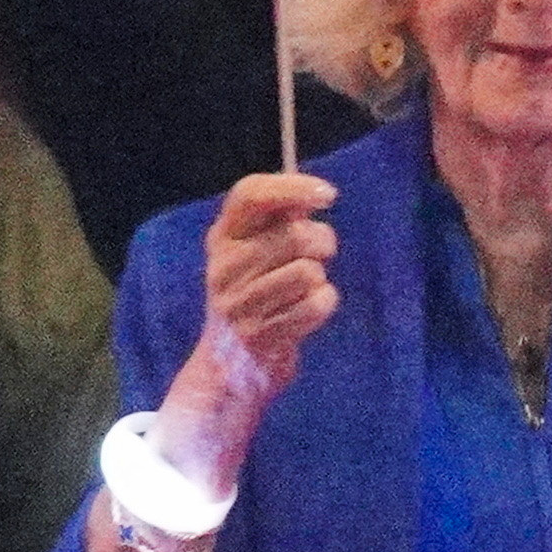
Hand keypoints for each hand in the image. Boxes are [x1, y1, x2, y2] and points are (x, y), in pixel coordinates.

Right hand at [195, 169, 340, 404]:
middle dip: (322, 242)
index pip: (250, 194)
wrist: (230, 363)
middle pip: (294, 234)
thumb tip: (316, 194)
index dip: (292, 188)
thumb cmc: (255, 293)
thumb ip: (280, 220)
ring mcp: (238, 303)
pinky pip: (316, 304)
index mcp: (222, 236)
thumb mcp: (255, 250)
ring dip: (319, 279)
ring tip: (303, 289)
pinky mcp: (260, 335)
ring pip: (308, 271)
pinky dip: (324, 304)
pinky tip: (306, 311)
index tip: (328, 195)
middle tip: (318, 255)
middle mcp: (224, 266)